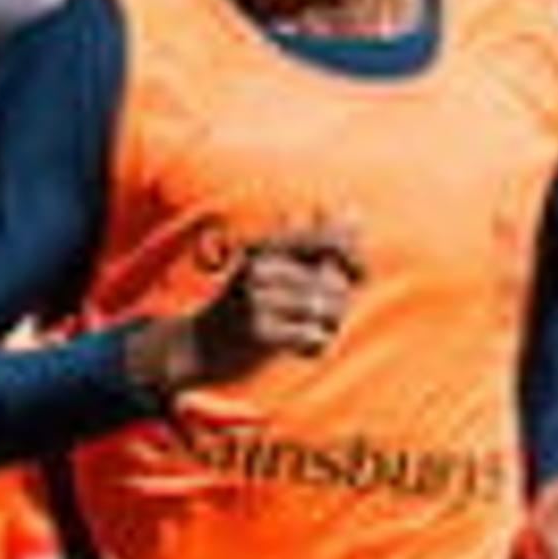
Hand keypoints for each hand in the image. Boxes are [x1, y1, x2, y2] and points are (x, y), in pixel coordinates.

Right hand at [178, 211, 366, 387]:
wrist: (198, 346)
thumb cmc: (247, 303)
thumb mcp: (275, 263)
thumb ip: (317, 239)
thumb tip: (355, 209)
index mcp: (267, 246)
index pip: (328, 241)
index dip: (354, 257)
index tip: (359, 276)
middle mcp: (261, 267)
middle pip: (332, 283)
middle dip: (339, 305)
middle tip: (322, 319)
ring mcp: (257, 300)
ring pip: (326, 310)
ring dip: (329, 327)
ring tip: (312, 333)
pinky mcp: (258, 333)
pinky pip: (313, 337)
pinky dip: (315, 346)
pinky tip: (300, 350)